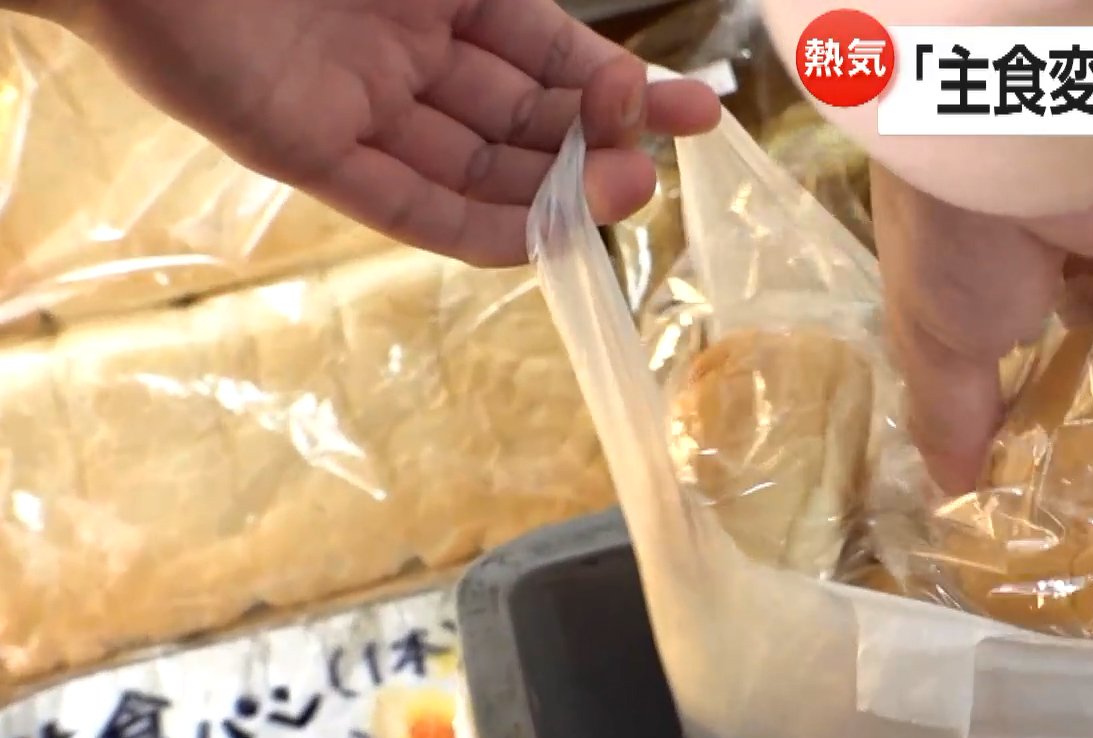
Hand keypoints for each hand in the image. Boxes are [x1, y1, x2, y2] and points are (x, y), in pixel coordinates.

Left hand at [54, 0, 721, 266]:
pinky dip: (477, 230)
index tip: (689, 111)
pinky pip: (408, 206)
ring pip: (478, 169)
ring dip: (556, 193)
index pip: (549, 56)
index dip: (618, 88)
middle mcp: (408, 54)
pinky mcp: (312, 156)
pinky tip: (545, 242)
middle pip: (524, 120)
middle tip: (659, 165)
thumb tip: (599, 48)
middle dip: (599, 145)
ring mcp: (362, 109)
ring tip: (629, 197)